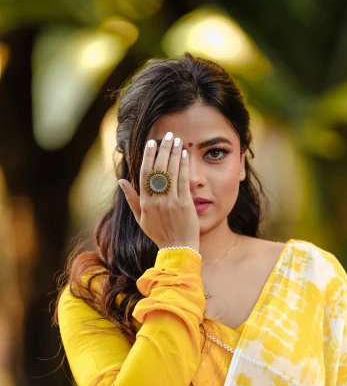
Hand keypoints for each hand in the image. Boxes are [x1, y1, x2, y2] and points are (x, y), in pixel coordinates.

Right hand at [119, 132, 199, 251]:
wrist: (178, 249)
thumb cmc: (160, 234)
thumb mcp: (142, 218)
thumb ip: (132, 199)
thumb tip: (121, 181)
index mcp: (145, 202)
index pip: (145, 173)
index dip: (148, 156)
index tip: (152, 142)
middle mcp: (156, 200)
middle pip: (158, 168)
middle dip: (163, 149)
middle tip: (168, 135)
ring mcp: (171, 201)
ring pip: (171, 171)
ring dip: (174, 153)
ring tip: (177, 140)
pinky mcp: (184, 204)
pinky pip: (183, 180)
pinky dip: (183, 165)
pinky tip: (185, 155)